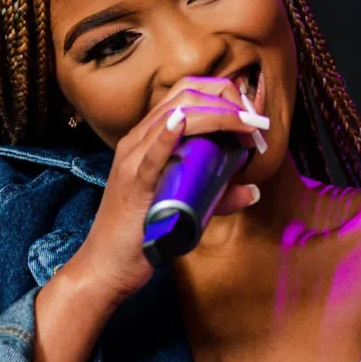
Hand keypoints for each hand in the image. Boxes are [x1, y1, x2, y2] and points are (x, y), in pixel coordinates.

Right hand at [75, 76, 263, 305]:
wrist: (105, 267)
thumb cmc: (142, 235)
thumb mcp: (184, 206)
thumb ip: (215, 196)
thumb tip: (253, 191)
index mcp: (147, 139)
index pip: (185, 94)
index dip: (223, 95)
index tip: (250, 117)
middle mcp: (137, 141)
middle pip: (184, 96)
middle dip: (227, 101)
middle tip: (254, 122)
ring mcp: (132, 160)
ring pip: (172, 116)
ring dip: (217, 116)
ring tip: (246, 126)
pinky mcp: (132, 185)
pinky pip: (150, 155)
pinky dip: (168, 136)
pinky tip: (183, 123)